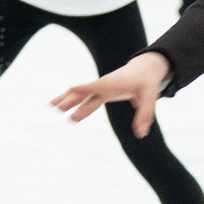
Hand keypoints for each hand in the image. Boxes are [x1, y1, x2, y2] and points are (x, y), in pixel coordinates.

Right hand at [53, 50, 171, 138]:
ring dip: (67, 100)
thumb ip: (145, 115)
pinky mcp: (99, 92)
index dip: (85, 87)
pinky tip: (60, 107)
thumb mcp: (150, 96)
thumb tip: (140, 134)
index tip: (71, 88)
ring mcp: (100, 88)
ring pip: (81, 95)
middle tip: (59, 108)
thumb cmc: (147, 82)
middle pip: (86, 93)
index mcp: (115, 83)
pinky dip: (72, 101)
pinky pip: (83, 98)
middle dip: (73, 99)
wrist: (143, 69)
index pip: (98, 86)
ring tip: (52, 106)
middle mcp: (104, 85)